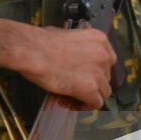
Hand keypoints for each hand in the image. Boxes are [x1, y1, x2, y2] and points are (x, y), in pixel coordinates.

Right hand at [0, 19, 115, 107]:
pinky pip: (96, 103)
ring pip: (104, 91)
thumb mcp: (65, 34)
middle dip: (93, 82)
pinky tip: (73, 103)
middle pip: (106, 76)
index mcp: (98, 39)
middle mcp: (103, 54)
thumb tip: (74, 52)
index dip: (97, 69)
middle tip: (77, 85)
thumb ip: (77, 45)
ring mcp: (98, 72)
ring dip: (91, 95)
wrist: (32, 51)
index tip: (87, 74)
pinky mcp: (90, 88)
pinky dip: (85, 105)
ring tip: (74, 96)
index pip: (108, 60)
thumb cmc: (40, 42)